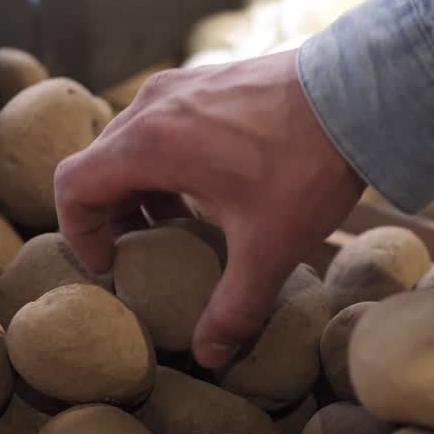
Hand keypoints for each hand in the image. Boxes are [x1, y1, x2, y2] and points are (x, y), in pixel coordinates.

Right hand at [54, 50, 365, 367]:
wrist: (360, 93)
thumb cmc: (307, 164)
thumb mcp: (269, 247)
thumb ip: (235, 306)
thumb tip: (210, 355)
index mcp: (149, 143)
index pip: (72, 186)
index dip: (79, 233)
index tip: (112, 265)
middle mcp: (154, 106)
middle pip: (99, 164)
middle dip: (112, 214)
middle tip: (143, 253)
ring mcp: (183, 85)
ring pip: (133, 140)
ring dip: (142, 186)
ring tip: (179, 225)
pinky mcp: (210, 78)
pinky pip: (166, 121)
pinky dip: (169, 158)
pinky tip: (214, 189)